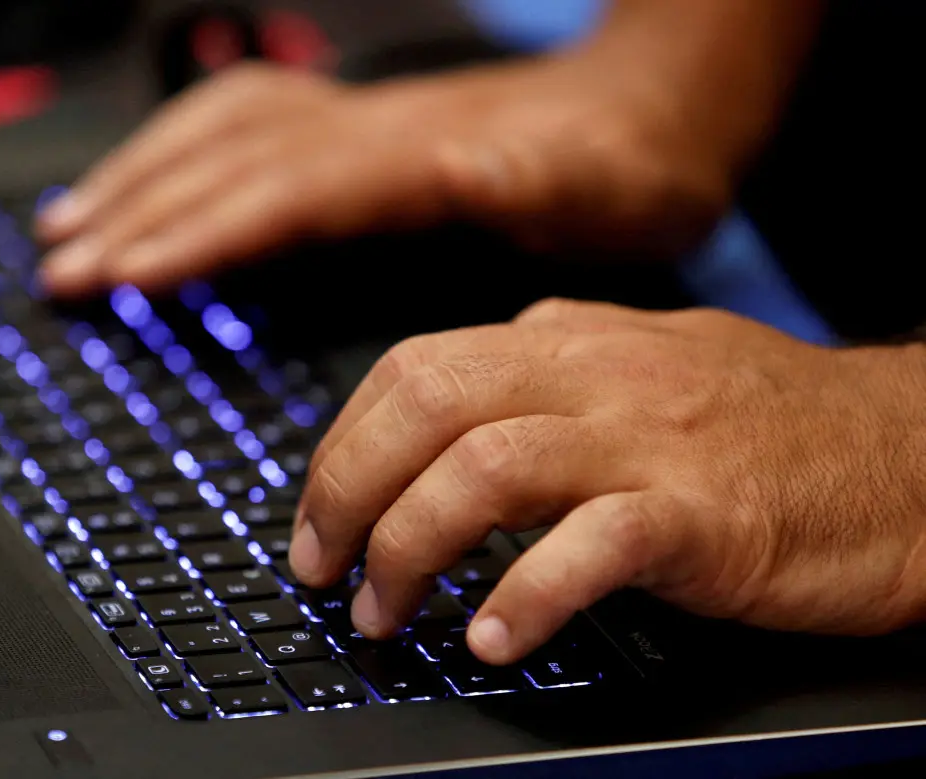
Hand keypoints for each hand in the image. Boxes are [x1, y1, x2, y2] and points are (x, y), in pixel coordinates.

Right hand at [34, 46, 734, 294]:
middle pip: (230, 160)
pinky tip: (154, 180)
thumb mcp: (608, 184)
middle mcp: (373, 129)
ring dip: (140, 175)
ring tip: (68, 224)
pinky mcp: (361, 132)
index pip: (284, 191)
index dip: (200, 231)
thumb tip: (466, 166)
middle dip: (138, 213)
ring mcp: (360, 123)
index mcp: (419, 155)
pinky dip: (181, 152)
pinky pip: (246, 124)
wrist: (654, 109)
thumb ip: (536, 177)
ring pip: (221, 131)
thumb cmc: (630, 166)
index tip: (123, 275)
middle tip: (61, 270)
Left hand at [291, 299, 925, 664]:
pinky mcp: (703, 512)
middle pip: (426, 406)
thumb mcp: (638, 370)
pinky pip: (590, 546)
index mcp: (568, 341)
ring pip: (484, 469)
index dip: (342, 448)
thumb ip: (540, 381)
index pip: (413, 371)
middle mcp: (597, 375)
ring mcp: (649, 438)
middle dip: (347, 492)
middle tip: (324, 571)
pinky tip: (493, 640)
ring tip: (388, 617)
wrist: (907, 454)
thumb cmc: (768, 425)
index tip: (317, 515)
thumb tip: (437, 421)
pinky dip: (526, 596)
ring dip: (412, 550)